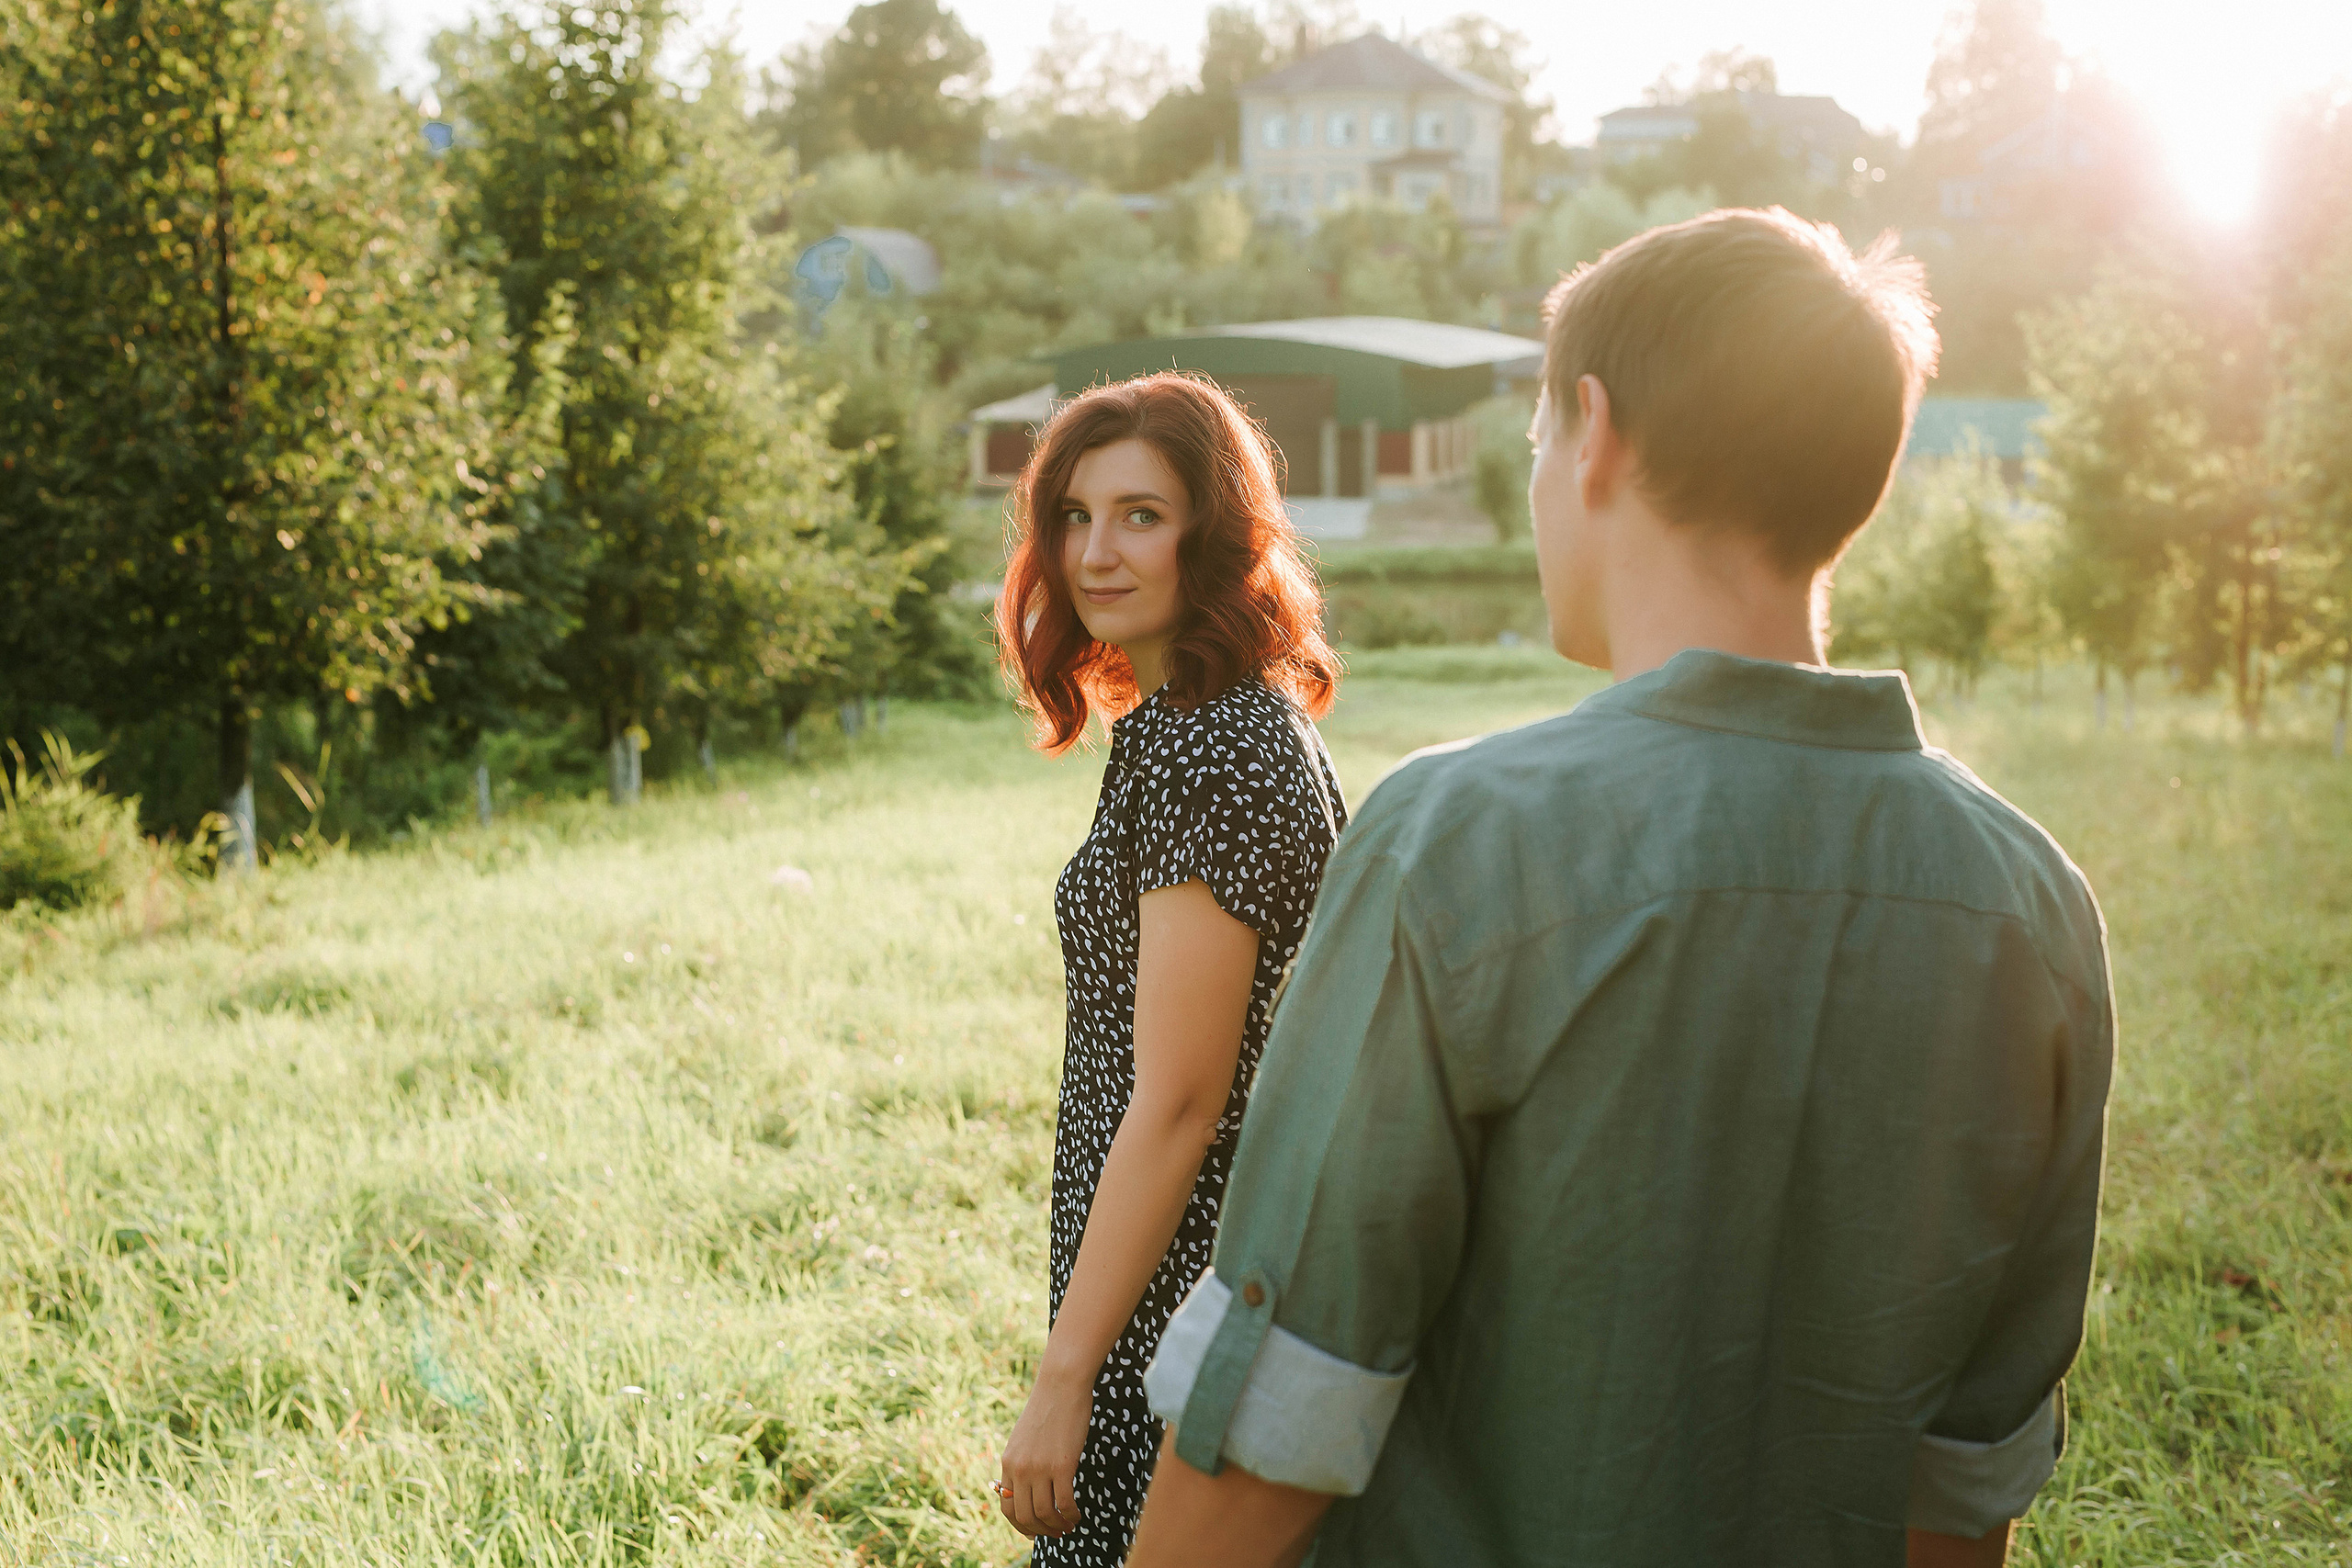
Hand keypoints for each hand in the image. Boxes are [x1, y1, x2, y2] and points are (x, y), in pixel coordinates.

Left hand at [998, 1368, 1091, 1537]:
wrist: (1061, 1385)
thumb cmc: (1048, 1408)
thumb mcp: (1025, 1437)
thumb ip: (1022, 1461)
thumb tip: (1027, 1485)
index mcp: (1008, 1462)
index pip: (1006, 1506)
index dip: (1020, 1525)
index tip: (1035, 1531)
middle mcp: (1019, 1469)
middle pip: (1024, 1516)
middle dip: (1040, 1531)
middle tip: (1056, 1532)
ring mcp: (1039, 1468)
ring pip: (1044, 1514)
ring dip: (1057, 1526)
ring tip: (1069, 1525)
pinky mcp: (1061, 1465)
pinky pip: (1064, 1503)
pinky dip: (1071, 1515)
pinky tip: (1078, 1514)